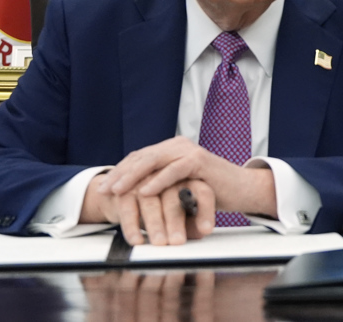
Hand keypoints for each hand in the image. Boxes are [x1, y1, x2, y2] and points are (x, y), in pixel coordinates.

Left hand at [93, 137, 276, 241]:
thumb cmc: (209, 191)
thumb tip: (131, 197)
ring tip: (117, 190)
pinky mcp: (200, 160)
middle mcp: (177, 145)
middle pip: (142, 157)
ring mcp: (189, 150)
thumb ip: (160, 184)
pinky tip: (145, 191)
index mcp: (170, 149)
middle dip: (120, 174)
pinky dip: (158, 180)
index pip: (138, 157)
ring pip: (154, 160)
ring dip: (132, 176)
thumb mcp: (179, 187)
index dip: (119, 172)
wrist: (240, 189)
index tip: (102, 188)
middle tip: (103, 190)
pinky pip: (174, 169)